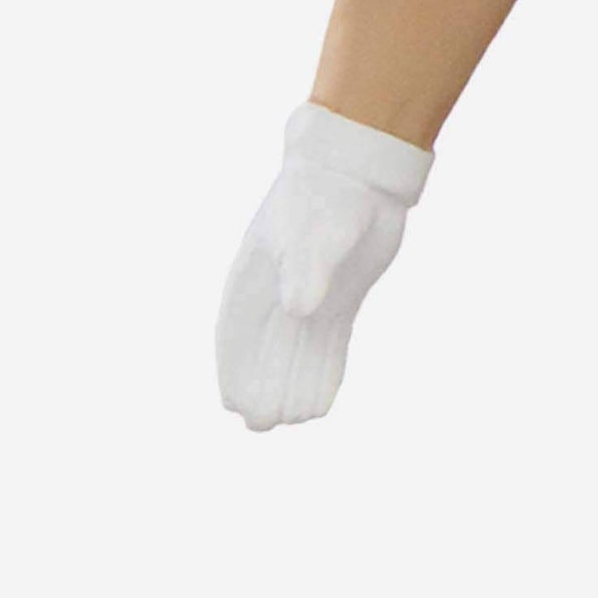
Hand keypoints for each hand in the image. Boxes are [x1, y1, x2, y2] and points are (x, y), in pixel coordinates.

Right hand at [217, 105, 433, 431]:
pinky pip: (327, 347)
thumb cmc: (331, 194)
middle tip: (261, 426)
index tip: (233, 404)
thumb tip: (297, 310)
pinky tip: (320, 404)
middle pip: (263, 349)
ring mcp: (310, 296)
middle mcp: (278, 290)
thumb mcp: (318, 230)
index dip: (234, 369)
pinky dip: (323, 374)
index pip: (237, 331)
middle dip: (261, 387)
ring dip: (291, 386)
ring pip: (295, 353)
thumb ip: (306, 270)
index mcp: (256, 274)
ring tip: (292, 420)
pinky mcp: (340, 301)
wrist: (363, 172)